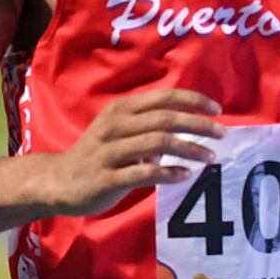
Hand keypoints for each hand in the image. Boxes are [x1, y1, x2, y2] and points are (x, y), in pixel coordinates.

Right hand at [32, 88, 221, 216]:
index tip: (217, 109)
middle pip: (165, 118)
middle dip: (198, 124)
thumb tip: (188, 125)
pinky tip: (185, 175)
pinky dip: (169, 173)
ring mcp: (110, 151)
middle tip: (222, 133)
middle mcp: (115, 125)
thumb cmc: (98, 155)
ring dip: (189, 149)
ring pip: (158, 143)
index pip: (163, 97)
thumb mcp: (118, 130)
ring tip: (210, 157)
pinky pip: (144, 173)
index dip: (193, 100)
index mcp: (120, 109)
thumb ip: (148, 125)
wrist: (58, 181)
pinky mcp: (107, 177)